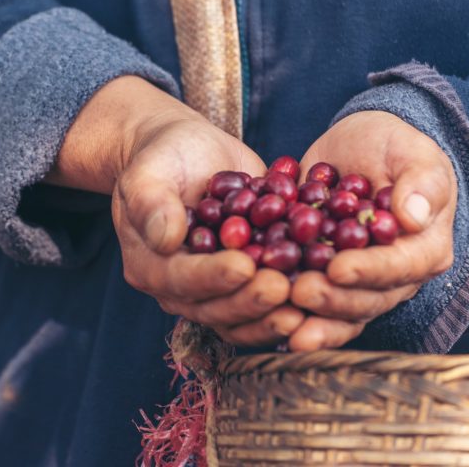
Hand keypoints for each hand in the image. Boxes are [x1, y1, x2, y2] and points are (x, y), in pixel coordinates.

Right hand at [47, 76, 303, 344]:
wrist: (190, 154)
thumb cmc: (165, 158)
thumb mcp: (149, 172)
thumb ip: (151, 203)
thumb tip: (166, 238)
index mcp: (151, 265)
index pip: (181, 279)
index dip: (212, 277)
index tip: (244, 267)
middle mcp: (182, 286)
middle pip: (214, 307)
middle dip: (250, 300)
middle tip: (284, 288)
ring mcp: (215, 285)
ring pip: (242, 314)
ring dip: (273, 312)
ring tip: (306, 299)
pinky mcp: (243, 278)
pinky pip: (263, 297)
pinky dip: (289, 300)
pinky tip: (319, 290)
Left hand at [288, 111, 456, 350]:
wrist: (356, 148)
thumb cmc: (391, 146)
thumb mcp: (411, 152)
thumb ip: (420, 182)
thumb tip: (412, 217)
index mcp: (422, 248)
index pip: (398, 267)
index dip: (369, 272)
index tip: (337, 268)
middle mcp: (392, 275)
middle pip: (366, 299)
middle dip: (333, 299)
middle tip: (300, 291)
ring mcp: (357, 280)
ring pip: (337, 309)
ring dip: (310, 317)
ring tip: (280, 314)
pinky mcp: (325, 275)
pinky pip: (310, 297)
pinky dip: (289, 307)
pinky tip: (264, 310)